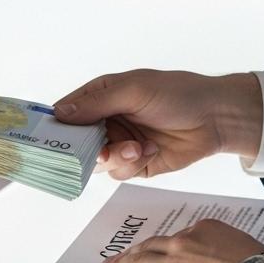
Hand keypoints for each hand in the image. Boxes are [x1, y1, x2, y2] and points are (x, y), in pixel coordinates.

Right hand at [52, 70, 262, 179]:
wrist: (215, 118)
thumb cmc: (177, 93)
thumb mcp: (134, 90)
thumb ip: (97, 103)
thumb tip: (60, 113)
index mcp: (101, 96)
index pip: (66, 112)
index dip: (55, 126)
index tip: (48, 139)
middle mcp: (106, 121)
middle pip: (76, 143)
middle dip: (86, 149)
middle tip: (100, 149)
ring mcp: (120, 143)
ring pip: (97, 162)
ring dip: (115, 157)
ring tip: (136, 147)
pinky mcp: (135, 163)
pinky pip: (118, 172)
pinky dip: (130, 164)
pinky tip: (149, 151)